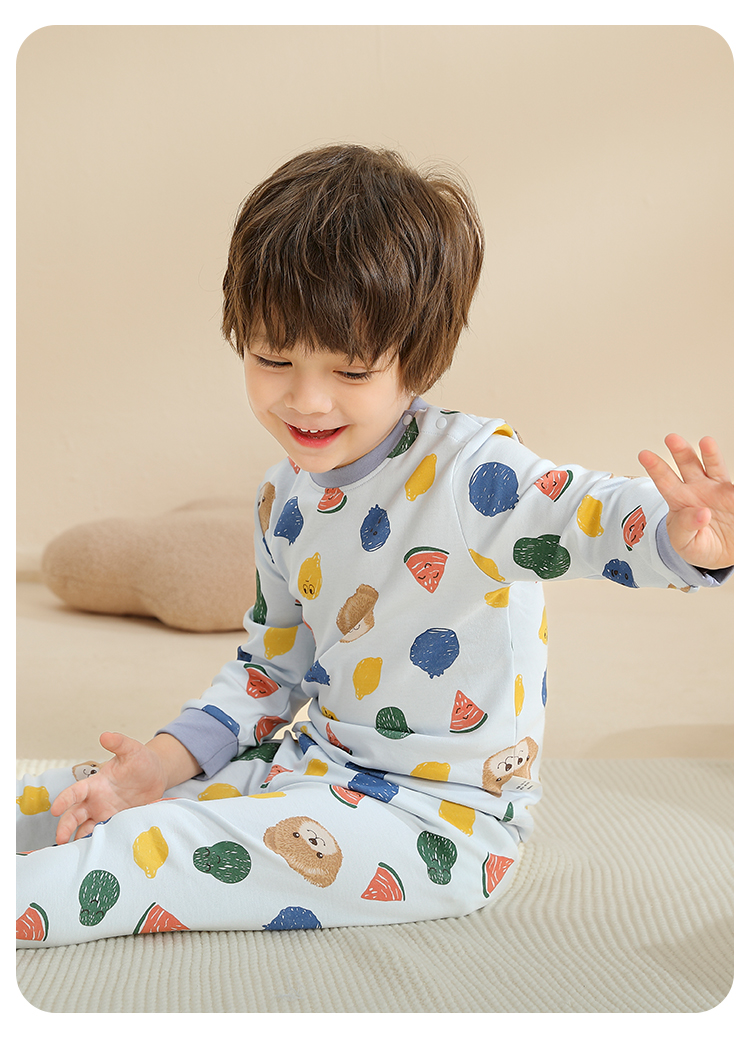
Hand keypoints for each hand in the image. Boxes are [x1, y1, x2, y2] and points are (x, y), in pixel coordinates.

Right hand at [51, 731, 169, 844]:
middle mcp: (97, 801)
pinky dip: (100, 843)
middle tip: (60, 840)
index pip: (75, 792)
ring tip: (76, 853)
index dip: (64, 800)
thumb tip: (105, 735)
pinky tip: (98, 853)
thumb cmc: (141, 761)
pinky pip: (106, 835)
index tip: (55, 809)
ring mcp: (106, 814)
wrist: (156, 775)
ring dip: (80, 839)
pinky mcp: (117, 823)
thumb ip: (119, 743)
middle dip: (65, 827)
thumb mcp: (133, 750)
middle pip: (75, 815)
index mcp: (96, 784)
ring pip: (86, 828)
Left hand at [638, 434, 732, 569]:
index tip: (644, 455)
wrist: (722, 555)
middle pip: (687, 466)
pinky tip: (728, 472)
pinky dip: (736, 481)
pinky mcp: (735, 495)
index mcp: (678, 500)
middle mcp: (697, 489)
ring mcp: (717, 489)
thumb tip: (701, 513)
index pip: (664, 482)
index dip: (655, 468)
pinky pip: (736, 484)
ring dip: (709, 454)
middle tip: (671, 438)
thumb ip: (686, 527)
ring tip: (705, 441)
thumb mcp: (685, 543)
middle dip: (680, 452)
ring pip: (712, 467)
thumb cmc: (698, 546)